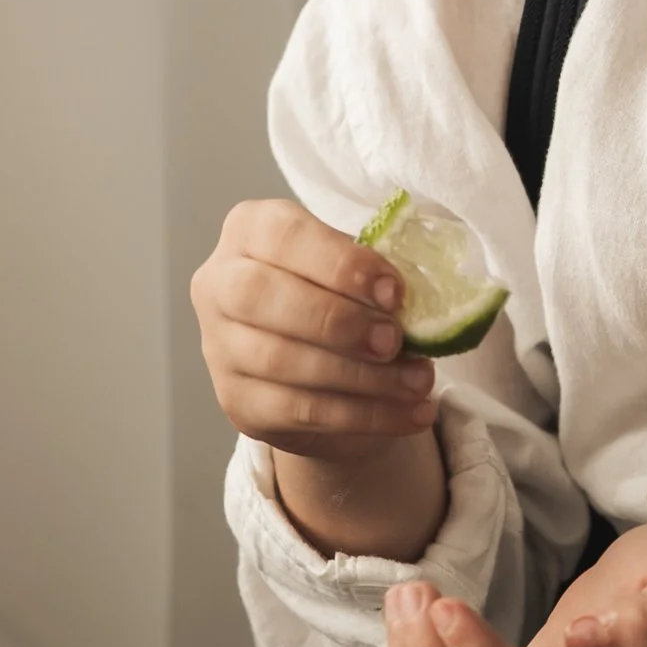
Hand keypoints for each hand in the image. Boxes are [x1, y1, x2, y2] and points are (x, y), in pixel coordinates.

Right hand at [191, 196, 444, 560]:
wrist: (314, 363)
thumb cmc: (338, 294)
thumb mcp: (355, 270)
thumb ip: (375, 276)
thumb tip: (427, 304)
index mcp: (250, 230)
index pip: (281, 236)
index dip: (339, 263)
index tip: (394, 292)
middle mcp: (219, 284)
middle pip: (262, 297)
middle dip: (338, 321)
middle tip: (395, 341)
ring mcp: (220, 347)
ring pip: (282, 362)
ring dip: (361, 378)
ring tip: (418, 382)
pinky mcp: (238, 402)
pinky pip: (299, 412)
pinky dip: (363, 416)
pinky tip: (409, 414)